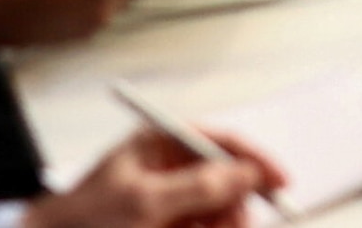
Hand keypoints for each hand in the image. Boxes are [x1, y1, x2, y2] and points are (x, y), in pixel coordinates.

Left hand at [34, 129, 281, 227]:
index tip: (279, 183)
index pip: (219, 142)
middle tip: (238, 225)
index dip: (253, 161)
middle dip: (235, 204)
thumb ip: (198, 186)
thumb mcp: (144, 202)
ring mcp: (165, 202)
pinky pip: (201, 226)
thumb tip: (245, 173)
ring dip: (223, 223)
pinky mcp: (164, 226)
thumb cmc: (83, 221)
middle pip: (224, 180)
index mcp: (159, 146)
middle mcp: (166, 170)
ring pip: (216, 210)